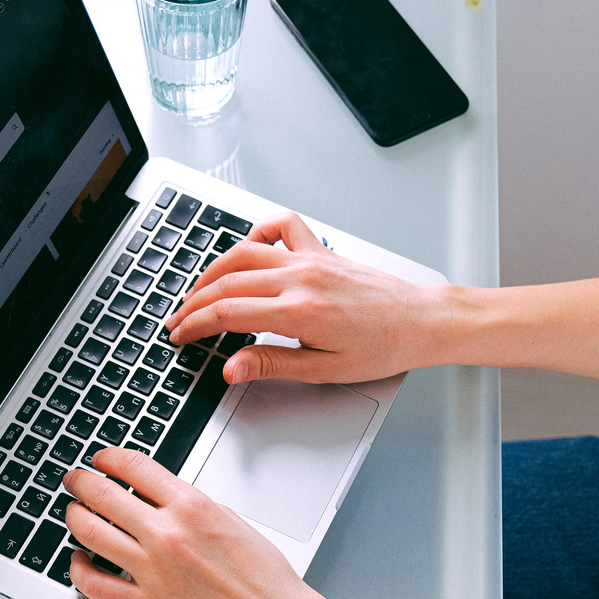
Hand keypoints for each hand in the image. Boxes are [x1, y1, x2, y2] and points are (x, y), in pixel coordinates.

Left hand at [63, 447, 330, 598]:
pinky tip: (79, 561)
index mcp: (192, 506)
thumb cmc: (265, 578)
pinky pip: (95, 584)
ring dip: (73, 518)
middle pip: (102, 494)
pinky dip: (78, 569)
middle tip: (74, 481)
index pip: (134, 466)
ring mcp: (154, 571)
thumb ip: (191, 506)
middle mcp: (168, 534)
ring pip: (89, 534)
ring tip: (72, 514)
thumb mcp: (231, 520)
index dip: (108, 457)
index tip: (100, 459)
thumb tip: (160, 498)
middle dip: (81, 482)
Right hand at [167, 212, 450, 384]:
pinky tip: (247, 248)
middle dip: (194, 304)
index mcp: (298, 311)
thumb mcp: (323, 370)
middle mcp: (300, 277)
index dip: (194, 326)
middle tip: (178, 322)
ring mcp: (310, 258)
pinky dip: (258, 234)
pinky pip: (281, 228)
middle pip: (226, 283)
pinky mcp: (321, 250)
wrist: (421, 321)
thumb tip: (231, 369)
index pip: (226, 313)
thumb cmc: (382, 348)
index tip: (180, 337)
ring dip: (213, 271)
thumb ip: (271, 365)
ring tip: (197, 292)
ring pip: (244, 253)